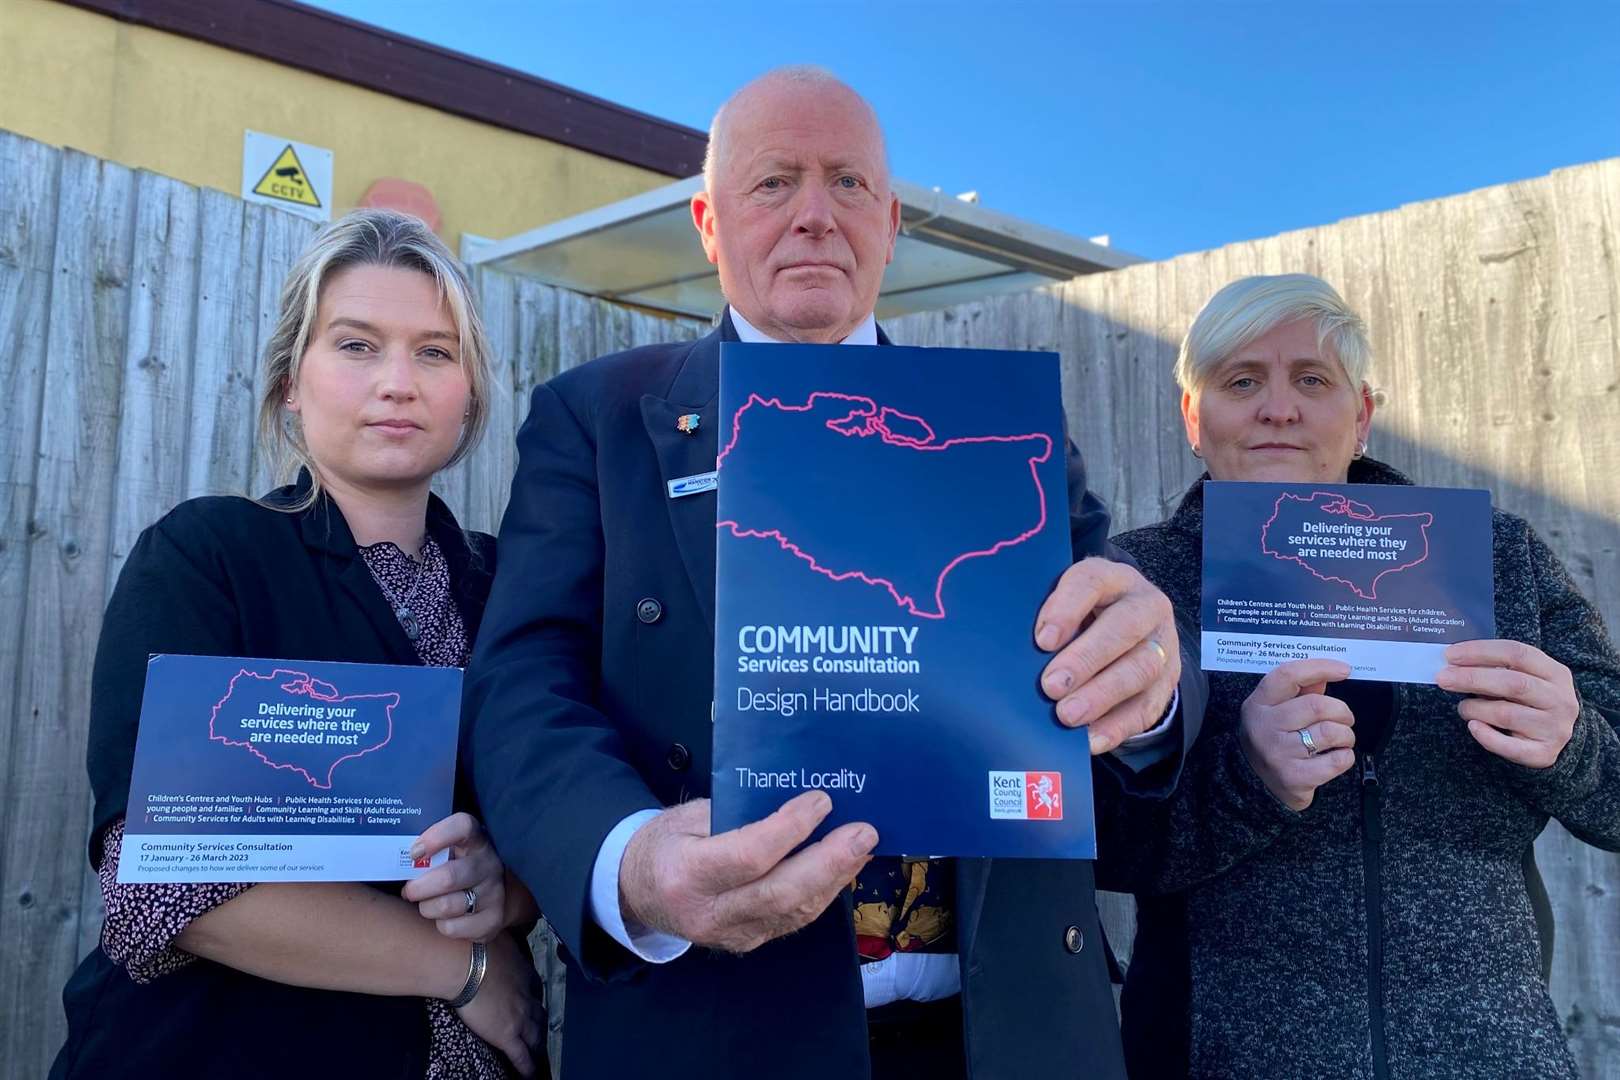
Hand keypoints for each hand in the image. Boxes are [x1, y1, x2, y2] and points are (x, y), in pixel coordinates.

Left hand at [402, 812, 506, 940]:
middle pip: (449, 877)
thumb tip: (391, 857)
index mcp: (476, 840)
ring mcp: (494, 893)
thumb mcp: (451, 851)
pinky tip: (445, 917)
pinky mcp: (493, 920)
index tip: (414, 852)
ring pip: (447, 906)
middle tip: (409, 890)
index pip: (462, 827)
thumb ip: (429, 850)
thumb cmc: (458, 867)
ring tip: (427, 903)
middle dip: (419, 888)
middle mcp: (490, 864)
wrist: (495, 893)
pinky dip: (440, 924)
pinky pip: (452, 928)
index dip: (436, 837)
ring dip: (427, 907)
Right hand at [454, 930, 542, 1076]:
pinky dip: (527, 1067)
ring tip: (538, 1050)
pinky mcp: (508, 1035)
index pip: (532, 987)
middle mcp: (527, 996)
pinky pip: (521, 1056)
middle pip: (538, 1012)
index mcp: (522, 972)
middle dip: (539, 1020)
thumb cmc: (474, 947)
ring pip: (535, 1035)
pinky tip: (530, 1074)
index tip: (529, 997)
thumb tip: (492, 934)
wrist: (466, 964)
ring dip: (537, 1042)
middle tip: (539, 1027)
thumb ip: (498, 942)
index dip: (531, 994)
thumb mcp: (493, 938)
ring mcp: (520, 1017)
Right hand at [619, 791, 876, 954]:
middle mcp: (709, 913)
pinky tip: (842, 867)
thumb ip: (737, 813)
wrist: (635, 891)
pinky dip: (821, 891)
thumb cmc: (664, 842)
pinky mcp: (747, 941)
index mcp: (686, 873)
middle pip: (780, 893)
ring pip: (794, 911)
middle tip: (864, 832)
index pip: (748, 856)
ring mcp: (729, 935)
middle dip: (829, 862)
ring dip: (834, 877)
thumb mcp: (688, 816)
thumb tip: (796, 800)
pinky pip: (792, 918)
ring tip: (862, 845)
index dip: (790, 829)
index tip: (820, 801)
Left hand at [1035, 557, 1181, 753]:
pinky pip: (1148, 706)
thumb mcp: (1067, 604)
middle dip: (1085, 659)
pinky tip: (1091, 739)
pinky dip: (1118, 725)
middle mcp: (1145, 606)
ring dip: (1102, 695)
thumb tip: (1017, 655)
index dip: (1066, 609)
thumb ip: (1048, 620)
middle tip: (1050, 686)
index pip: (1091, 582)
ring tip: (1067, 716)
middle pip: (1122, 628)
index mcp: (1113, 578)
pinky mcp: (1168, 680)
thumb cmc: (1082, 615)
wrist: (1130, 627)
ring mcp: (1162, 643)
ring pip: (1141, 668)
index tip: (1042, 640)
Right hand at [1237, 659, 1355, 810]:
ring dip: (1346, 734)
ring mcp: (1278, 754)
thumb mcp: (1276, 711)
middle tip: (1344, 718)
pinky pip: (1338, 760)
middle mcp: (1264, 727)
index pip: (1288, 675)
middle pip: (1317, 705)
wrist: (1256, 784)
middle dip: (1342, 711)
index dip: (1320, 668)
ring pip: (1331, 732)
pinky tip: (1336, 756)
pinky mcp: (1295, 778)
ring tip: (1340, 739)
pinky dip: (1346, 756)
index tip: (1344, 670)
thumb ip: (1301, 691)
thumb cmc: (1273, 739)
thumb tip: (1327, 675)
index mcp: (1258, 704)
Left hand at [1438, 640, 1578, 768]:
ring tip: (1464, 707)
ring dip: (1475, 708)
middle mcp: (1560, 700)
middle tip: (1442, 678)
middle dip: (1471, 678)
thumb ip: (1495, 668)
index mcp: (1556, 673)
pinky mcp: (1544, 754)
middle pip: (1513, 683)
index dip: (1480, 651)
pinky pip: (1509, 747)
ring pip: (1506, 714)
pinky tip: (1473, 726)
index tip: (1450, 655)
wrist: (1555, 738)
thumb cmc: (1529, 701)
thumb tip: (1452, 664)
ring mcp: (1555, 729)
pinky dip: (1486, 736)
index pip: (1517, 653)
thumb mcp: (1523, 677)